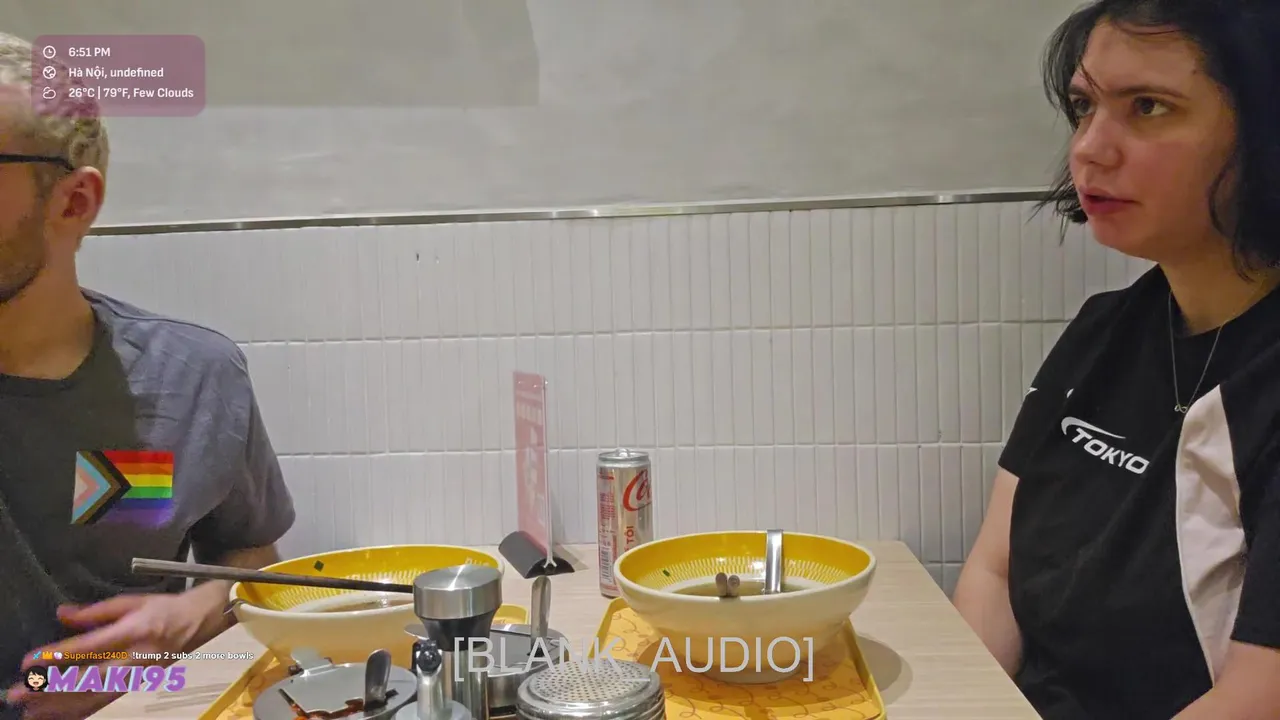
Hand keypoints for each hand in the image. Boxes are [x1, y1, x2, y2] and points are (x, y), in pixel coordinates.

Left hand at [7, 593, 208, 718]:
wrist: (204, 623)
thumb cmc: (166, 609)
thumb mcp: (133, 602)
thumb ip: (96, 611)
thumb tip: (62, 615)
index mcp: (135, 630)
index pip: (89, 646)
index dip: (58, 655)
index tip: (29, 661)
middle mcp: (137, 658)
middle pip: (88, 679)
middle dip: (50, 690)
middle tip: (20, 695)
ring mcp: (140, 678)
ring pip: (96, 698)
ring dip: (61, 707)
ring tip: (32, 712)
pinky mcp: (141, 688)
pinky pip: (107, 705)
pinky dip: (82, 712)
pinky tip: (60, 716)